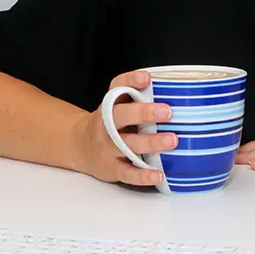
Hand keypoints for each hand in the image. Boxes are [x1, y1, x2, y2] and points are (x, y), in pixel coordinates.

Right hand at [70, 70, 177, 186]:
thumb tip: (174, 93)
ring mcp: (107, 147)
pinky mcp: (110, 167)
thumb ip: (138, 100)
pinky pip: (127, 172)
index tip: (146, 78)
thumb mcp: (117, 107)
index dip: (130, 81)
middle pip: (120, 116)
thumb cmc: (108, 125)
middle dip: (143, 113)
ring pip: (127, 145)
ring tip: (172, 140)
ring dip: (151, 143)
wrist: (80, 147)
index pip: (117, 88)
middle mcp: (105, 124)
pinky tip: (158, 174)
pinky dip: (142, 175)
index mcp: (110, 105)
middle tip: (167, 112)